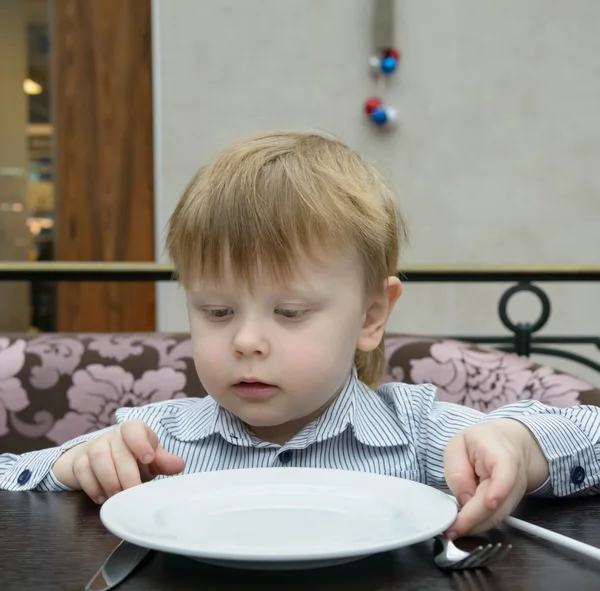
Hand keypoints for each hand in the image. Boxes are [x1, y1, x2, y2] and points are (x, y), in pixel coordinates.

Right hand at [52, 419, 184, 502]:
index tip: (149, 458)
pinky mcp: (80, 460)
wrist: (102, 459)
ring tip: (117, 497)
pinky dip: (92, 486)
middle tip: (133, 493)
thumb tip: (180, 465)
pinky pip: (82, 470)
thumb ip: (164, 461)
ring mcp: (94, 446)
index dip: (140, 442)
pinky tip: (102, 498)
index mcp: (133, 430)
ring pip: (98, 458)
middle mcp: (113, 435)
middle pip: (118, 451)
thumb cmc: (133, 458)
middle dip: (126, 475)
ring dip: (109, 480)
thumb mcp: (151, 459)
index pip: (134, 429)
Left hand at [443, 418, 548, 537]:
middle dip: (473, 520)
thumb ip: (458, 470)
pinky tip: (464, 526)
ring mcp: (515, 494)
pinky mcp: (510, 505)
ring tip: (453, 530)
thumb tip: (464, 500)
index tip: (489, 503)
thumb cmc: (481, 442)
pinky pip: (495, 519)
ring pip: (497, 517)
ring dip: (475, 527)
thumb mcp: (458, 445)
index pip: (506, 473)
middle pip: (498, 504)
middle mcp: (514, 478)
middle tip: (451, 529)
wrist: (507, 444)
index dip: (499, 490)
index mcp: (501, 455)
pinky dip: (479, 525)